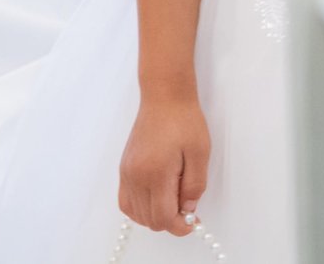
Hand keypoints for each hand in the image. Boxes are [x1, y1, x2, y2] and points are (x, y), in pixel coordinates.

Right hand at [118, 93, 211, 237]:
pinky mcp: (123, 169)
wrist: (164, 97)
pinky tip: (156, 198)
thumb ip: (194, 185)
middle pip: (149, 220)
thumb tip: (188, 209)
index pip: (163, 217)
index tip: (193, 222)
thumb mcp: (200, 153)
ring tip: (174, 199)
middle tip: (187, 207)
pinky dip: (140, 208)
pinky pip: (126, 202)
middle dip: (170, 222)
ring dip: (155, 216)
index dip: (180, 227)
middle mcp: (135, 177)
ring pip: (136, 214)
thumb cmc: (184, 121)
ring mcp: (126, 174)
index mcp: (155, 173)